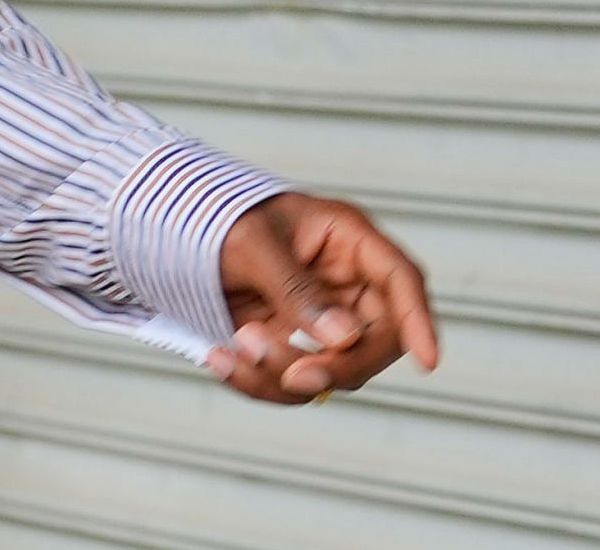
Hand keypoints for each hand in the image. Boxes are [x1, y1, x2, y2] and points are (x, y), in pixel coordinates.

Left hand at [208, 190, 440, 404]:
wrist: (171, 231)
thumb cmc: (218, 218)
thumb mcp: (250, 241)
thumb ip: (294, 287)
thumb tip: (344, 338)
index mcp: (348, 240)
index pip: (401, 280)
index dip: (419, 321)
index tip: (428, 363)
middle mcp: (346, 284)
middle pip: (377, 340)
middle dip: (339, 367)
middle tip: (295, 376)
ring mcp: (322, 320)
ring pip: (333, 370)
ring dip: (285, 374)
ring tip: (235, 343)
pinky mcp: (292, 346)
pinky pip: (291, 380)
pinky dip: (257, 380)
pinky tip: (219, 358)